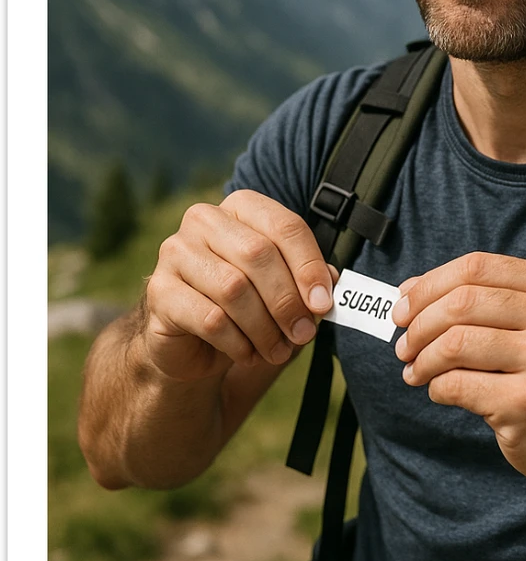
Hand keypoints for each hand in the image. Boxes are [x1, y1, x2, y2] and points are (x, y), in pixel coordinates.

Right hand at [143, 190, 337, 382]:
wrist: (192, 342)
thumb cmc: (247, 304)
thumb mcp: (282, 287)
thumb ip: (307, 279)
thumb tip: (331, 284)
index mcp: (241, 206)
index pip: (285, 226)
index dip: (310, 266)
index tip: (324, 304)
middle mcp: (204, 220)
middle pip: (259, 254)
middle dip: (288, 300)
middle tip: (304, 332)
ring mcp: (175, 252)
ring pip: (233, 288)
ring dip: (264, 327)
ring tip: (279, 350)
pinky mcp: (158, 291)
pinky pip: (209, 318)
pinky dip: (237, 342)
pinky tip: (248, 354)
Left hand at [392, 251, 525, 493]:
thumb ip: (487, 299)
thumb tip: (410, 290)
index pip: (477, 267)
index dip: (430, 283)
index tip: (404, 304)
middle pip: (462, 301)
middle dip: (419, 322)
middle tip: (404, 342)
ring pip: (455, 343)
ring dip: (422, 357)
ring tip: (415, 369)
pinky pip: (456, 385)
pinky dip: (436, 387)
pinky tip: (439, 390)